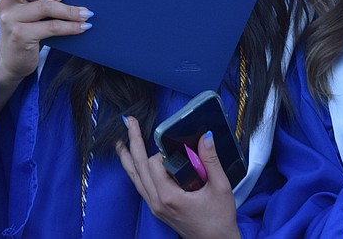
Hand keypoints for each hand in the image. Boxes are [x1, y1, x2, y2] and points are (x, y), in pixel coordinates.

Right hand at [0, 0, 87, 87]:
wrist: (12, 61)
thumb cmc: (25, 30)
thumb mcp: (30, 7)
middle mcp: (6, 3)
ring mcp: (10, 20)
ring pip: (45, 6)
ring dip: (70, 10)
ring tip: (86, 14)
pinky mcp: (20, 36)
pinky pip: (51, 27)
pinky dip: (70, 26)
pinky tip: (82, 27)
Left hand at [116, 116, 237, 238]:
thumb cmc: (219, 219)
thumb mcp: (220, 187)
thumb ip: (211, 160)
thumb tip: (205, 137)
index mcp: (169, 196)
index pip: (154, 163)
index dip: (163, 150)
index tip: (175, 144)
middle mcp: (157, 202)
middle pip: (138, 168)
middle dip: (133, 143)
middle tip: (129, 122)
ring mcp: (155, 206)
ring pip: (135, 178)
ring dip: (128, 158)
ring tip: (121, 142)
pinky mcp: (157, 209)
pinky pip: (140, 186)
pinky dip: (135, 172)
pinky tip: (134, 164)